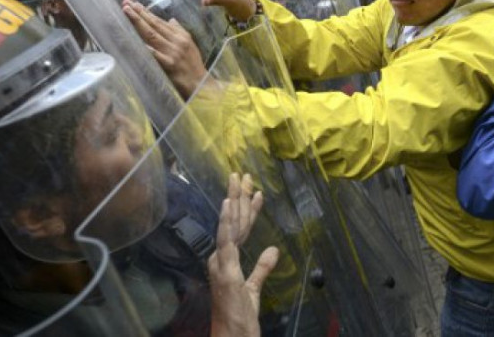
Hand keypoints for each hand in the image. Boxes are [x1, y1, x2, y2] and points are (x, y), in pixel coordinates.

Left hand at [122, 0, 206, 97]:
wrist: (200, 83)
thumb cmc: (193, 65)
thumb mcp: (190, 44)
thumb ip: (179, 31)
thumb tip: (171, 19)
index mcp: (181, 35)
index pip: (160, 22)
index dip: (147, 13)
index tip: (135, 5)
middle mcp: (176, 41)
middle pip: (154, 25)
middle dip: (140, 14)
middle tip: (127, 4)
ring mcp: (172, 52)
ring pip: (152, 35)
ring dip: (138, 23)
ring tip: (127, 13)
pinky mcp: (169, 65)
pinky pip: (155, 54)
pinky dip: (147, 47)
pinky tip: (136, 39)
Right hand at [208, 173, 278, 336]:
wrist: (231, 335)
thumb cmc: (239, 316)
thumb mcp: (254, 288)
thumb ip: (262, 268)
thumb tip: (272, 249)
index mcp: (227, 261)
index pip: (240, 229)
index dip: (248, 210)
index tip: (257, 192)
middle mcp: (220, 258)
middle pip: (233, 222)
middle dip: (239, 197)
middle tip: (243, 173)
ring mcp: (221, 263)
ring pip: (230, 225)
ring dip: (233, 200)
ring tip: (237, 179)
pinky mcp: (224, 270)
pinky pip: (226, 240)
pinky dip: (226, 221)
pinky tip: (229, 204)